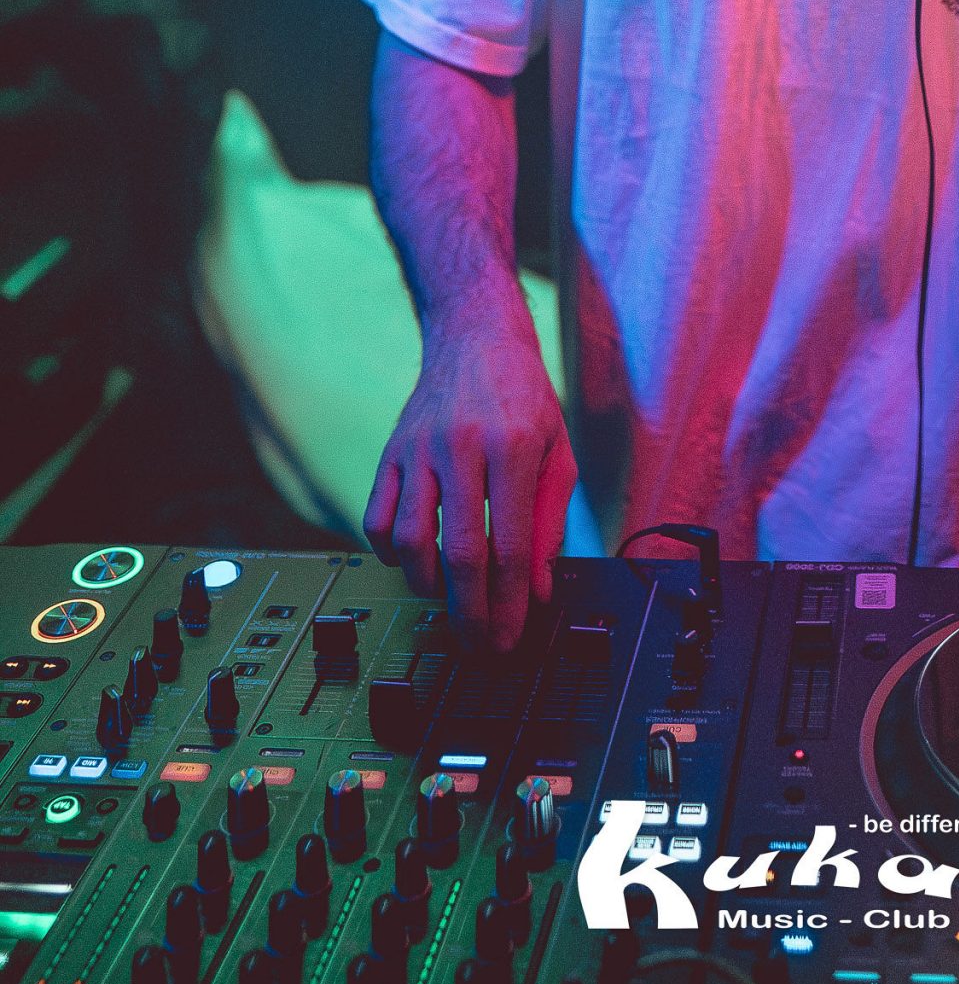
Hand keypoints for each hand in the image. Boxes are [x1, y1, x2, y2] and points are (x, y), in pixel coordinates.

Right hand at [363, 293, 575, 654]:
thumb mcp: (556, 452)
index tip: (510, 637)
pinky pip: (377, 520)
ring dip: (428, 587)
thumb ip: (549, 522)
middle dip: (469, 612)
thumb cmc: (524, 398)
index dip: (509, 603)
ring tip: (451, 600)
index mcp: (511, 447)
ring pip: (409, 542)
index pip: (509, 546)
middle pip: (457, 553)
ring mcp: (417, 451)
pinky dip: (391, 554)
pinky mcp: (389, 454)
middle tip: (479, 644)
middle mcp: (459, 448)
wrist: (475, 339)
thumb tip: (537, 591)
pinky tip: (416, 561)